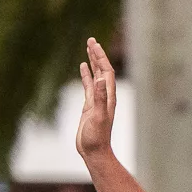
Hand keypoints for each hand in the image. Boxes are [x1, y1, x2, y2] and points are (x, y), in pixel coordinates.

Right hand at [76, 38, 118, 161]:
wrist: (94, 151)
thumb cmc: (96, 137)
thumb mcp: (98, 116)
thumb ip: (99, 98)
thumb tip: (101, 79)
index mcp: (108, 96)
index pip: (107, 71)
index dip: (101, 57)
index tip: (94, 43)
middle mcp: (105, 96)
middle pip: (103, 70)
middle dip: (97, 55)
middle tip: (91, 40)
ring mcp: (97, 100)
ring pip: (96, 76)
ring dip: (92, 62)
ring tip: (88, 48)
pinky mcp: (89, 106)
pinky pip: (88, 86)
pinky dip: (86, 75)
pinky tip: (83, 67)